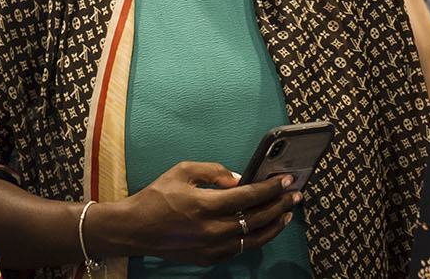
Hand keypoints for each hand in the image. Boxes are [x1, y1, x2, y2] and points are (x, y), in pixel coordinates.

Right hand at [96, 161, 300, 265]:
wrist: (135, 229)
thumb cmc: (156, 197)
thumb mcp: (182, 171)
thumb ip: (214, 171)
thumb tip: (240, 179)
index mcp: (204, 205)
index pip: (249, 196)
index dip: (271, 187)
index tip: (286, 180)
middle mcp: (211, 229)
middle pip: (257, 218)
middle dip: (280, 205)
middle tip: (295, 195)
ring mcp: (211, 248)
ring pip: (254, 239)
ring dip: (274, 225)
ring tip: (287, 213)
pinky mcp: (209, 258)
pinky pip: (239, 248)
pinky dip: (255, 237)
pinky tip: (264, 227)